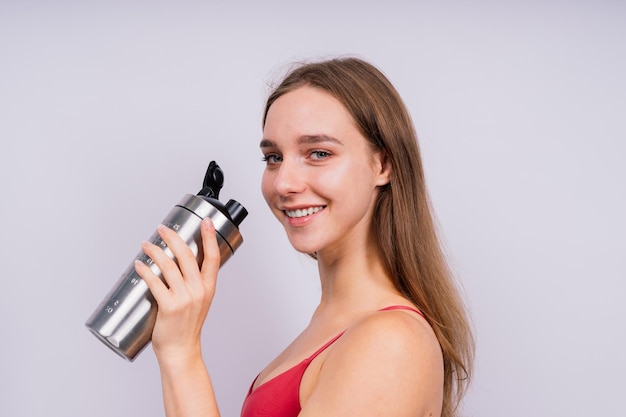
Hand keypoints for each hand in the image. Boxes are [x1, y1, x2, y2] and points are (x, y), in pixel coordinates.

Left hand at [134, 218, 220, 362]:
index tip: (205, 221)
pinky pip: (155, 283)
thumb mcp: (199, 301)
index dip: (209, 237)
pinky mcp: (169, 307)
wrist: (181, 350)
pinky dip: (145, 271)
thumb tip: (175, 262)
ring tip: (146, 245)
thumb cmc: (187, 326)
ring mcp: (184, 298)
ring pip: (169, 266)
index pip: (213, 257)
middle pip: (187, 255)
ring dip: (155, 251)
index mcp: (208, 287)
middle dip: (173, 238)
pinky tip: (139, 264)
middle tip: (162, 229)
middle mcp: (199, 290)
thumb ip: (193, 282)